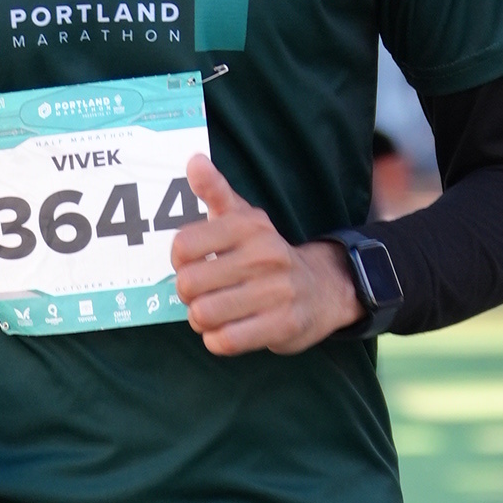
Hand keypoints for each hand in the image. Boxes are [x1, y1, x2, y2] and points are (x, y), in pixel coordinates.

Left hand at [170, 158, 357, 356]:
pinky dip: (217, 340)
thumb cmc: (268, 254)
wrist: (324, 288)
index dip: (178, 261)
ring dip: (201, 320)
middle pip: (187, 284)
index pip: (183, 245)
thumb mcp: (245, 217)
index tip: (192, 263)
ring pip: (203, 314)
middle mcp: (264, 255)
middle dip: (187, 295)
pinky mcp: (283, 325)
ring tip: (215, 313)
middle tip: (203, 294)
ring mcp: (276, 291)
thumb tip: (194, 160)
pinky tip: (228, 331)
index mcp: (249, 226)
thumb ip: (215, 190)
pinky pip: (225, 341)